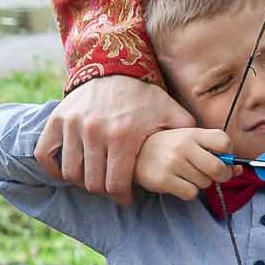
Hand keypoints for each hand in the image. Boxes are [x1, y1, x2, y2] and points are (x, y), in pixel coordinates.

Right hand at [38, 74, 192, 202]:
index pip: (117, 185)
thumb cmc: (141, 95)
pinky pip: (48, 156)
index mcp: (123, 136)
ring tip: (94, 176)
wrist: (111, 66)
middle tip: (111, 187)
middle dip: (104, 190)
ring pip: (72, 173)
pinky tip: (69, 168)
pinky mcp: (57, 121)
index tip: (125, 197)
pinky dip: (55, 167)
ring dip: (83, 180)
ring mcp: (73, 127)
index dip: (121, 197)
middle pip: (94, 183)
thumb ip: (188, 135)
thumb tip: (217, 156)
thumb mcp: (169, 112)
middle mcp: (95, 132)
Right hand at [133, 128, 234, 201]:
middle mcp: (183, 146)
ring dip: (200, 183)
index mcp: (192, 133)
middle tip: (212, 175)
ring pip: (205, 183)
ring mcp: (172, 163)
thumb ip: (214, 152)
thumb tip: (238, 170)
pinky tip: (177, 182)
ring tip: (185, 174)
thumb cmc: (168, 147)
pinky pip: (190, 193)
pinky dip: (187, 191)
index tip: (220, 157)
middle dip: (220, 176)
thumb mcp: (190, 141)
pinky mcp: (163, 180)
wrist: (134, 153)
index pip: (224, 142)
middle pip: (218, 168)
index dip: (228, 154)